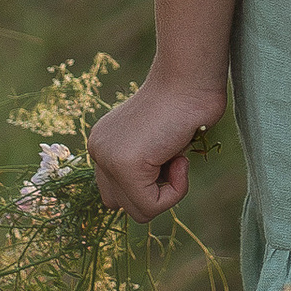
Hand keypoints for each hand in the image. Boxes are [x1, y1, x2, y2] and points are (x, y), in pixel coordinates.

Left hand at [87, 67, 224, 221]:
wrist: (191, 80)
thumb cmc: (187, 103)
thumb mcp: (159, 139)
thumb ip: (146, 162)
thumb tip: (149, 194)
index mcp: (103, 143)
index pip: (117, 191)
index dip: (150, 183)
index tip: (168, 155)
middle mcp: (98, 151)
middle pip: (122, 204)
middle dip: (154, 192)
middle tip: (172, 159)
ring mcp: (108, 158)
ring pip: (138, 211)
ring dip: (167, 193)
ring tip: (177, 159)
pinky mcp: (125, 166)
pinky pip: (151, 206)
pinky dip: (176, 190)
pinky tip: (179, 159)